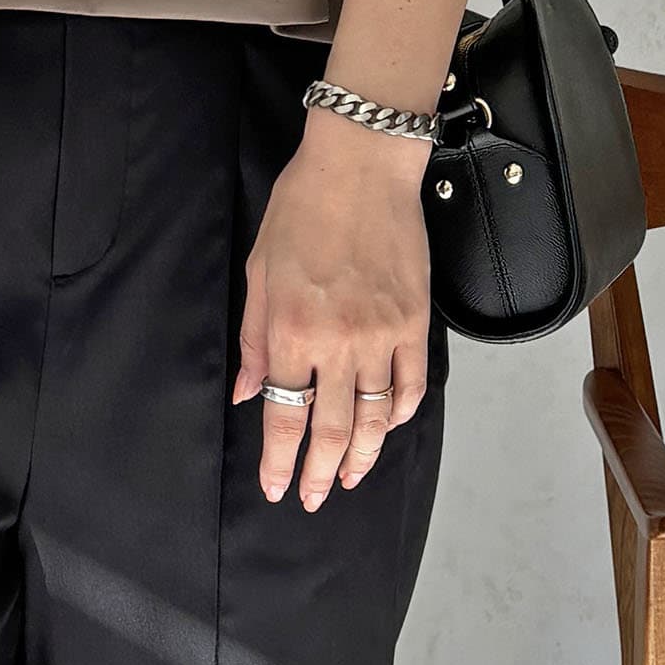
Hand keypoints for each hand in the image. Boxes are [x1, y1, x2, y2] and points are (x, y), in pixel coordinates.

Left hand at [233, 107, 433, 509]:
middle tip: (311, 497)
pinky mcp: (414, 322)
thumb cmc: (301, 208)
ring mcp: (382, 335)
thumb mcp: (259, 269)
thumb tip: (249, 392)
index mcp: (291, 330)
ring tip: (349, 477)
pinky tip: (389, 426)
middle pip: (334, 429)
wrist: (360, 166)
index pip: (286, 416)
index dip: (280, 461)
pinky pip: (412, 384)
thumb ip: (254, 337)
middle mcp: (338, 342)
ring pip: (377, 417)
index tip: (276, 488)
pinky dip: (402, 414)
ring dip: (363, 456)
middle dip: (319, 472)